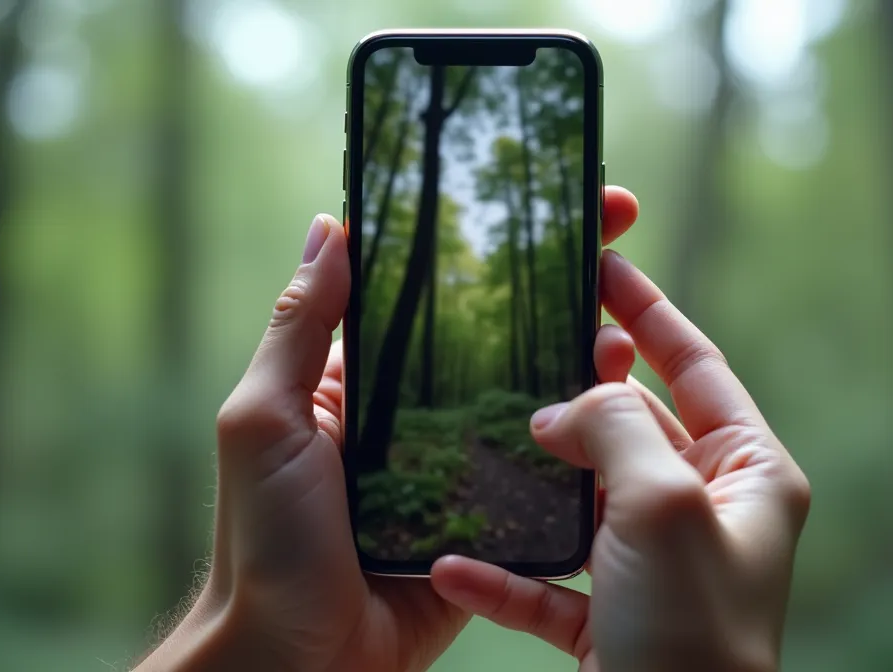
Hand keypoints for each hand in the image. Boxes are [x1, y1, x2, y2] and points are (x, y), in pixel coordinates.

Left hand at [138, 187, 644, 671]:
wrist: (297, 661)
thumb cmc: (265, 542)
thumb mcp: (265, 420)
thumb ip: (299, 329)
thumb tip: (329, 225)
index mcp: (361, 382)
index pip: (433, 295)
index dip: (486, 244)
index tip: (540, 201)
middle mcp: (416, 418)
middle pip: (497, 340)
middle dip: (559, 287)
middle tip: (618, 236)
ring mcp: (456, 471)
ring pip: (532, 404)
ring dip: (585, 363)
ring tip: (627, 338)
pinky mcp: (488, 528)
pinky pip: (541, 479)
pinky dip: (585, 447)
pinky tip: (624, 416)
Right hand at [430, 248, 811, 670]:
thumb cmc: (692, 633)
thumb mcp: (662, 504)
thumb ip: (616, 428)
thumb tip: (563, 406)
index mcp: (750, 475)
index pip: (696, 366)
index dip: (648, 312)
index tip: (600, 266)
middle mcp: (708, 515)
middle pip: (635, 430)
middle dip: (576, 398)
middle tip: (520, 350)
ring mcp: (659, 570)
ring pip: (584, 503)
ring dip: (531, 487)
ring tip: (479, 444)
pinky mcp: (613, 625)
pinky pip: (550, 585)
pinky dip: (505, 577)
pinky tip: (452, 567)